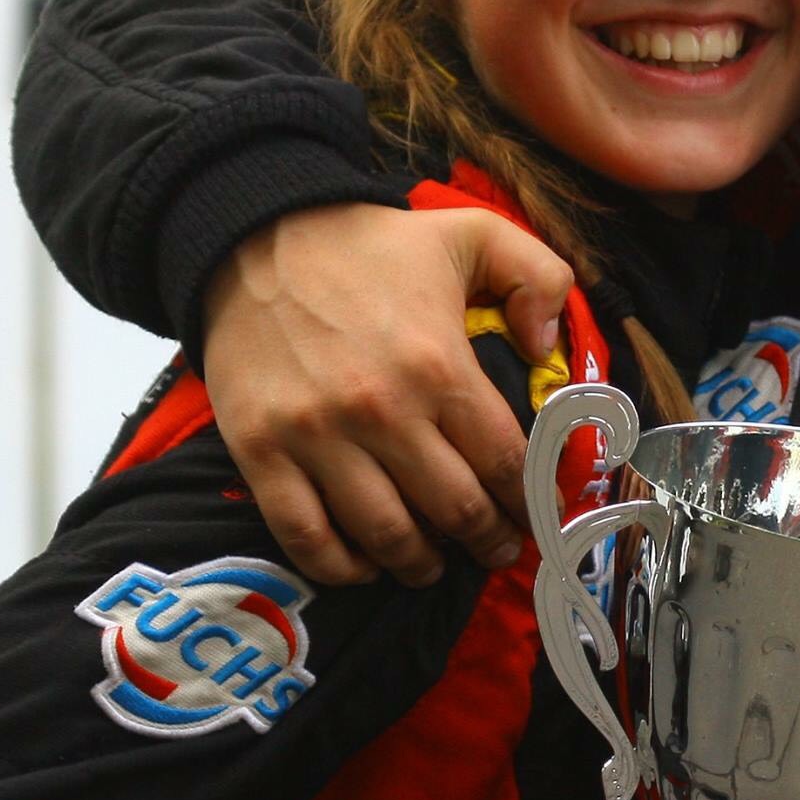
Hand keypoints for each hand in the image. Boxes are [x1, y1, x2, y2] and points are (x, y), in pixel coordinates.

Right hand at [202, 202, 572, 586]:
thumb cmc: (368, 244)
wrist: (252, 233)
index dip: (527, 502)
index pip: (503, 462)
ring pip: (386, 535)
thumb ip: (537, 276)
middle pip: (454, 509)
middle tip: (496, 550)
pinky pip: (305, 535)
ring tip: (435, 566)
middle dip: (486, 541)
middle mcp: (381, 410)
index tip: (534, 516)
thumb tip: (548, 347)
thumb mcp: (472, 233)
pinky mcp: (259, 451)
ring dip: (420, 564)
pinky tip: (366, 565)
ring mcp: (315, 437)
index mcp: (438, 365)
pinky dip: (341, 566)